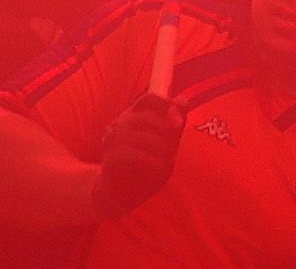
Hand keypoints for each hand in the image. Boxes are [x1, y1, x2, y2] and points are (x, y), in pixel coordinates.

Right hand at [93, 91, 185, 213]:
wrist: (120, 195)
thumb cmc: (145, 166)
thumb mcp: (165, 143)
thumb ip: (174, 122)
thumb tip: (183, 100)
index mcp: (133, 116)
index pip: (149, 99)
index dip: (167, 106)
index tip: (179, 123)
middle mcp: (120, 124)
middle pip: (149, 118)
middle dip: (167, 135)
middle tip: (172, 151)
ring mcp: (113, 140)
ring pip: (144, 138)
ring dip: (162, 151)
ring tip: (166, 162)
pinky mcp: (112, 158)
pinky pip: (137, 156)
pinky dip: (154, 163)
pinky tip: (158, 169)